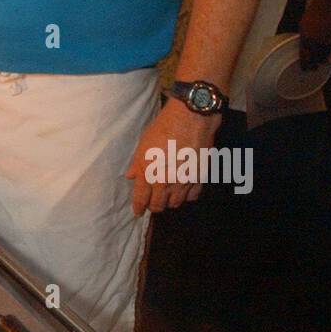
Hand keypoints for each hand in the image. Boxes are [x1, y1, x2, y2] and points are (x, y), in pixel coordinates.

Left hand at [124, 97, 220, 215]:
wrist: (191, 119)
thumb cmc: (163, 128)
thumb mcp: (143, 144)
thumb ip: (137, 163)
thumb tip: (131, 176)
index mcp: (148, 174)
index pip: (141, 199)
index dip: (138, 207)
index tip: (138, 212)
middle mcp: (165, 182)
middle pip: (159, 205)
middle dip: (154, 206)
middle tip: (152, 204)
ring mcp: (184, 182)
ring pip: (176, 203)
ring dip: (170, 202)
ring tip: (167, 197)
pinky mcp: (199, 178)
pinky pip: (192, 196)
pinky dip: (187, 196)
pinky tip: (183, 191)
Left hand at [298, 0, 330, 70]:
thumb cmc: (316, 12)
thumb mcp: (305, 24)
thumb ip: (306, 37)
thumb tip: (307, 50)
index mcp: (306, 37)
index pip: (305, 56)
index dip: (305, 65)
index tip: (305, 70)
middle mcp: (317, 41)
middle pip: (316, 59)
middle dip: (315, 65)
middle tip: (315, 69)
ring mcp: (329, 41)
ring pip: (327, 55)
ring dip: (325, 59)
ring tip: (323, 62)